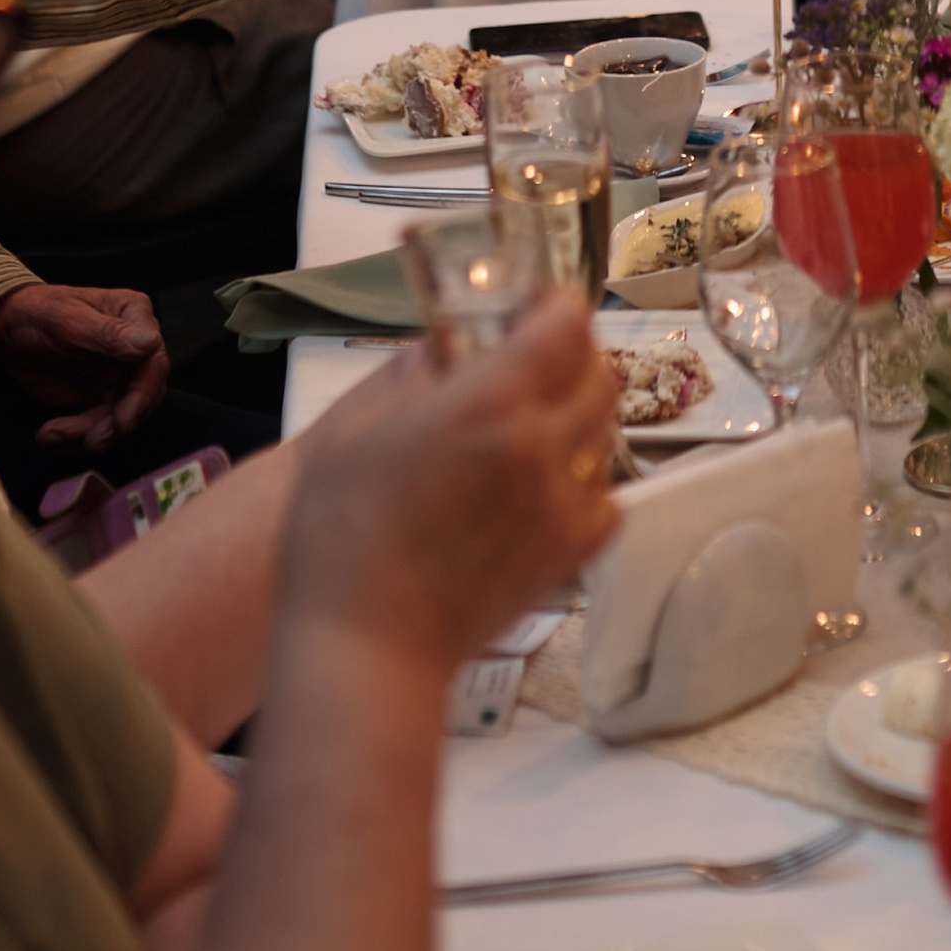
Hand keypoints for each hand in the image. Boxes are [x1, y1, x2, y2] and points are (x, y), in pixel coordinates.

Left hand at [0, 283, 170, 448]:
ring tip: (54, 435)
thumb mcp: (69, 319)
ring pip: (120, 417)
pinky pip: (96, 427)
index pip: (154, 361)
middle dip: (118, 424)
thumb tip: (151, 343)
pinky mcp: (96, 398)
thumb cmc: (38, 312)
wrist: (4, 329)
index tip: (123, 421)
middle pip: (143, 396)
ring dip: (91, 434)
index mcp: (134, 318)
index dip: (143, 395)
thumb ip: (109, 333)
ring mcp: (116, 376)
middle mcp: (133, 350)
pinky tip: (49, 435)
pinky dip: (74, 438)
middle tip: (92, 441)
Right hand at [284, 291, 620, 673]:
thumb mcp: (351, 434)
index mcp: (489, 402)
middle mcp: (540, 445)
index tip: (531, 306)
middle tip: (534, 359)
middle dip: (573, 353)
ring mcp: (561, 503)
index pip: (564, 325)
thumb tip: (433, 350)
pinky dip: (589, 482)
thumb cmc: (342, 541)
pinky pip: (607, 501)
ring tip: (536, 422)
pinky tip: (548, 486)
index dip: (555, 305)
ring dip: (581, 414)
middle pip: (599, 372)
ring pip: (608, 432)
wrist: (368, 644)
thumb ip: (403, 380)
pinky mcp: (566, 556)